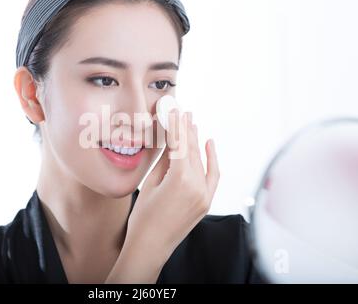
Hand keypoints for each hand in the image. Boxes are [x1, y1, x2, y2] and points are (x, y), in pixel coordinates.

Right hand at [105, 109, 219, 282]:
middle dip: (186, 128)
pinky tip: (208, 143)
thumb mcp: (150, 184)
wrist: (151, 247)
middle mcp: (197, 186)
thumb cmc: (144, 218)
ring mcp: (205, 195)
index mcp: (180, 180)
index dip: (176, 125)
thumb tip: (169, 140)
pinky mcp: (206, 201)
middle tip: (182, 111)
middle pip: (191, 149)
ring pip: (201, 160)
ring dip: (196, 140)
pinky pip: (213, 175)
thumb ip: (164, 161)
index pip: (179, 144)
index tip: (175, 110)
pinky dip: (211, 159)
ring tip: (191, 122)